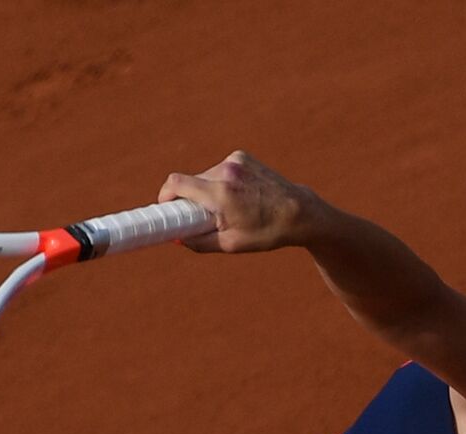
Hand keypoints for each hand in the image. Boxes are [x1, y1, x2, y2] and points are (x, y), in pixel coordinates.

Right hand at [157, 150, 321, 253]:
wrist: (300, 213)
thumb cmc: (267, 232)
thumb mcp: (230, 244)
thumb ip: (199, 242)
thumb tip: (177, 238)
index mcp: (220, 194)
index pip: (176, 184)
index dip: (165, 196)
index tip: (165, 208)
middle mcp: (226, 171)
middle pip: (190, 181)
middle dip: (189, 199)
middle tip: (198, 217)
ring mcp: (235, 161)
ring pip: (205, 176)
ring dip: (206, 191)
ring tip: (227, 209)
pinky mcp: (242, 157)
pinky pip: (220, 170)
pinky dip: (221, 182)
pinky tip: (238, 196)